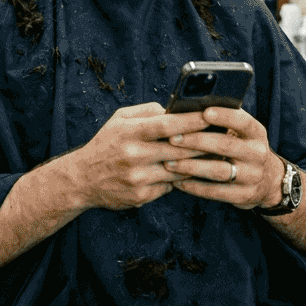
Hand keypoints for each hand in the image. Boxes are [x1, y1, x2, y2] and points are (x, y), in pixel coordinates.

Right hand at [64, 103, 210, 210]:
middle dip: (203, 144)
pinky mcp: (141, 196)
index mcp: (129, 132)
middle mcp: (134, 156)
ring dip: (198, 163)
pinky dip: (180, 178)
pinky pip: (170, 186)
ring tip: (215, 155)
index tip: (211, 115)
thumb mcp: (119, 119)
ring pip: (179, 170)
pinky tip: (190, 172)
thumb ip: (147, 111)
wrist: (82, 179)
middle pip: (179, 150)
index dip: (191, 120)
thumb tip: (175, 109)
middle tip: (223, 137)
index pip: (167, 125)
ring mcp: (138, 178)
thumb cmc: (106, 143)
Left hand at [165, 107, 283, 209]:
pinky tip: (177, 181)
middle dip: (197, 141)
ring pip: (219, 171)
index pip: (243, 122)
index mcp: (256, 133)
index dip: (224, 116)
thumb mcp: (242, 134)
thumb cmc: (243, 149)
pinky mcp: (244, 195)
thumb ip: (223, 123)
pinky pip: (216, 192)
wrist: (268, 181)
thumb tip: (190, 109)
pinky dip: (194, 187)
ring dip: (191, 166)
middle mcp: (257, 153)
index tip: (204, 112)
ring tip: (169, 163)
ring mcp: (252, 176)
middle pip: (226, 145)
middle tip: (172, 138)